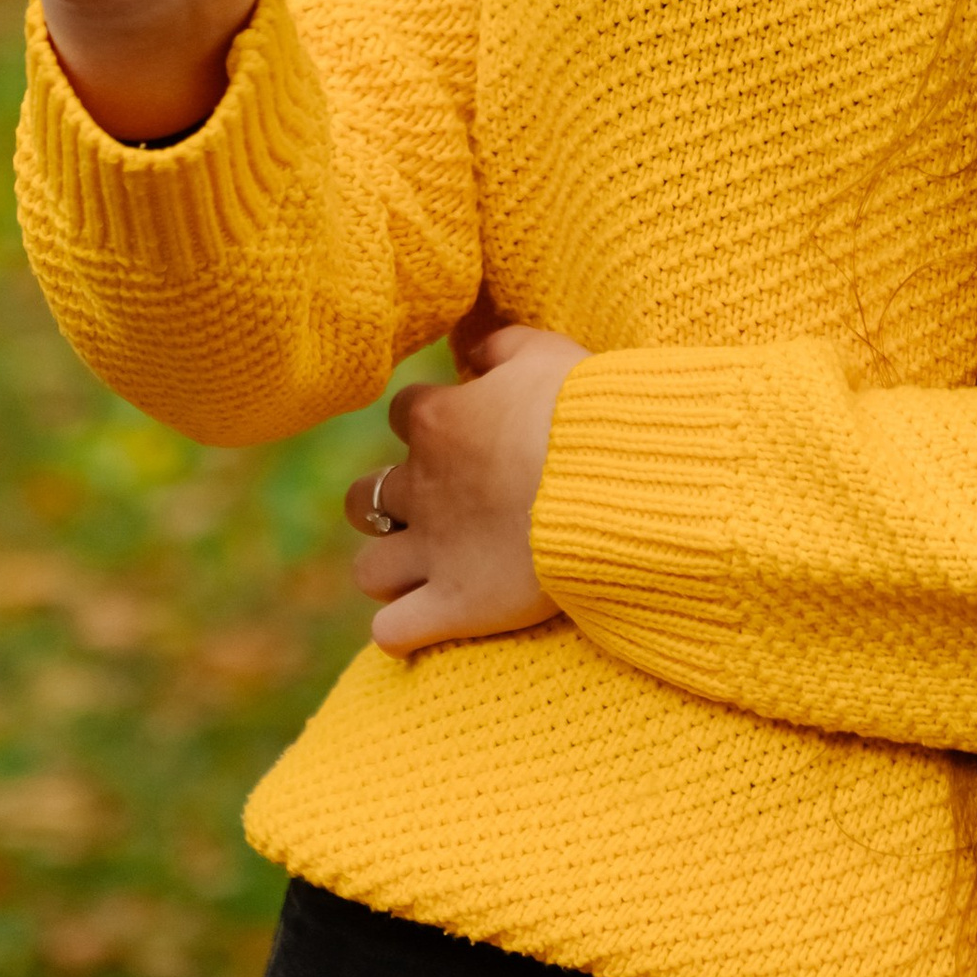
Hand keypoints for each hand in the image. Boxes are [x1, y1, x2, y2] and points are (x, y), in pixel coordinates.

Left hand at [346, 326, 589, 656]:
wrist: (614, 478)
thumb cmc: (586, 411)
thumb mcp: (545, 352)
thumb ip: (500, 345)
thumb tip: (474, 351)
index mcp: (438, 421)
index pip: (404, 413)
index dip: (433, 423)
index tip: (471, 435)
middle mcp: (421, 486)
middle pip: (362, 498)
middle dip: (386, 506)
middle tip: (439, 512)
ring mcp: (434, 550)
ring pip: (369, 569)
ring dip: (391, 570)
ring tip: (428, 574)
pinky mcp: (457, 604)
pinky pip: (393, 631)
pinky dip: (403, 630)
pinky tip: (429, 623)